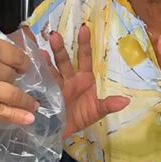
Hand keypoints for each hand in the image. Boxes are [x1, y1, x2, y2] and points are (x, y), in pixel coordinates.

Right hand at [0, 3, 37, 124]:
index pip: (14, 53)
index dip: (22, 59)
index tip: (24, 63)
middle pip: (13, 74)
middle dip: (19, 76)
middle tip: (21, 79)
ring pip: (12, 96)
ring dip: (25, 101)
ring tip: (34, 106)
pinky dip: (14, 117)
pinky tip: (25, 120)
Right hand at [49, 24, 129, 138]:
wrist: (64, 132)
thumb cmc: (81, 118)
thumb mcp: (96, 112)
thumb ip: (108, 105)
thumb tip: (126, 101)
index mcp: (83, 79)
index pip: (85, 58)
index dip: (84, 44)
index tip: (84, 29)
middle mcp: (69, 78)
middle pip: (64, 61)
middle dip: (59, 48)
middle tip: (55, 35)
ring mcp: (56, 85)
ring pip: (52, 69)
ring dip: (47, 59)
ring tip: (42, 51)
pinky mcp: (45, 94)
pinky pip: (42, 83)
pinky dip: (39, 74)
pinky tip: (35, 65)